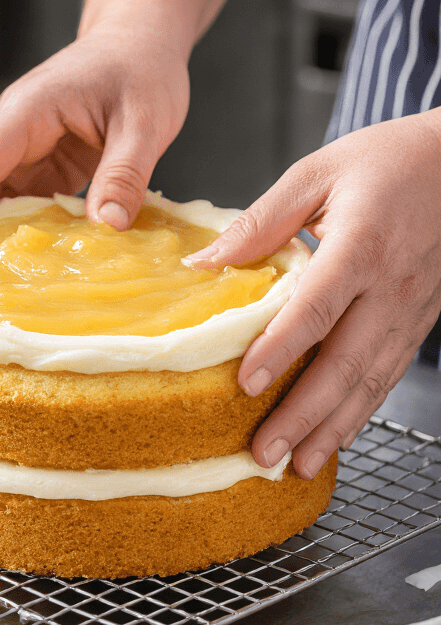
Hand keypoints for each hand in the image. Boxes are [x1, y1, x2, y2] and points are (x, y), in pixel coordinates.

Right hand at [0, 28, 189, 238]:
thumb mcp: (144, 121)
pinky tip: (27, 268)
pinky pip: (30, 201)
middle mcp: (21, 130)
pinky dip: (26, 232)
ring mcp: (33, 147)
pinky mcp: (51, 162)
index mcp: (30, 112)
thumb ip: (125, 173)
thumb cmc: (142, 67)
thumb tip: (107, 227)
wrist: (145, 39)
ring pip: (1, 197)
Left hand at [184, 112, 440, 478]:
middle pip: (345, 362)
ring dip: (331, 428)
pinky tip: (333, 437)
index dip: (281, 349)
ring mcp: (411, 310)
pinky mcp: (419, 321)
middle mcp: (392, 287)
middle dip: (302, 414)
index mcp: (362, 245)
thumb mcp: (316, 173)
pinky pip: (387, 375)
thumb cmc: (385, 161)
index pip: (317, 308)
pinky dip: (359, 412)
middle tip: (263, 452)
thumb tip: (205, 264)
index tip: (246, 383)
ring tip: (294, 464)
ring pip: (370, 382)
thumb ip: (261, 222)